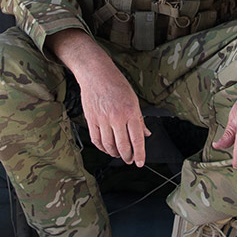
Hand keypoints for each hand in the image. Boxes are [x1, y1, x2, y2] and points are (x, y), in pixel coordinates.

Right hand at [51, 30, 149, 165]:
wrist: (95, 73)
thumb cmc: (116, 83)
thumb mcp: (133, 99)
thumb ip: (139, 119)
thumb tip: (146, 134)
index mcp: (130, 112)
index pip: (137, 139)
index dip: (140, 154)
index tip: (140, 163)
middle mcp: (117, 117)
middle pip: (123, 146)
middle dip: (127, 157)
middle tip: (130, 160)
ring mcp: (102, 119)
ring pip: (109, 146)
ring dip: (115, 154)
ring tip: (119, 155)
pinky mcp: (91, 119)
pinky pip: (96, 140)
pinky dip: (102, 148)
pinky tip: (106, 148)